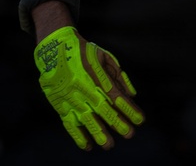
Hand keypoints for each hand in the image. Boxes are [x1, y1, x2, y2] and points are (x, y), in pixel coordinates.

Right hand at [34, 26, 144, 149]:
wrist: (54, 49)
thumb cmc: (84, 52)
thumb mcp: (105, 57)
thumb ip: (119, 76)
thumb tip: (132, 95)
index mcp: (96, 75)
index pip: (116, 96)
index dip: (128, 109)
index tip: (140, 120)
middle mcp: (83, 88)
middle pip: (103, 109)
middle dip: (118, 123)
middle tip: (130, 135)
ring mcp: (70, 97)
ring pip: (85, 118)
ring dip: (98, 133)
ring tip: (109, 145)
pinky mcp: (59, 104)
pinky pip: (69, 122)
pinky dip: (77, 135)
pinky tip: (87, 146)